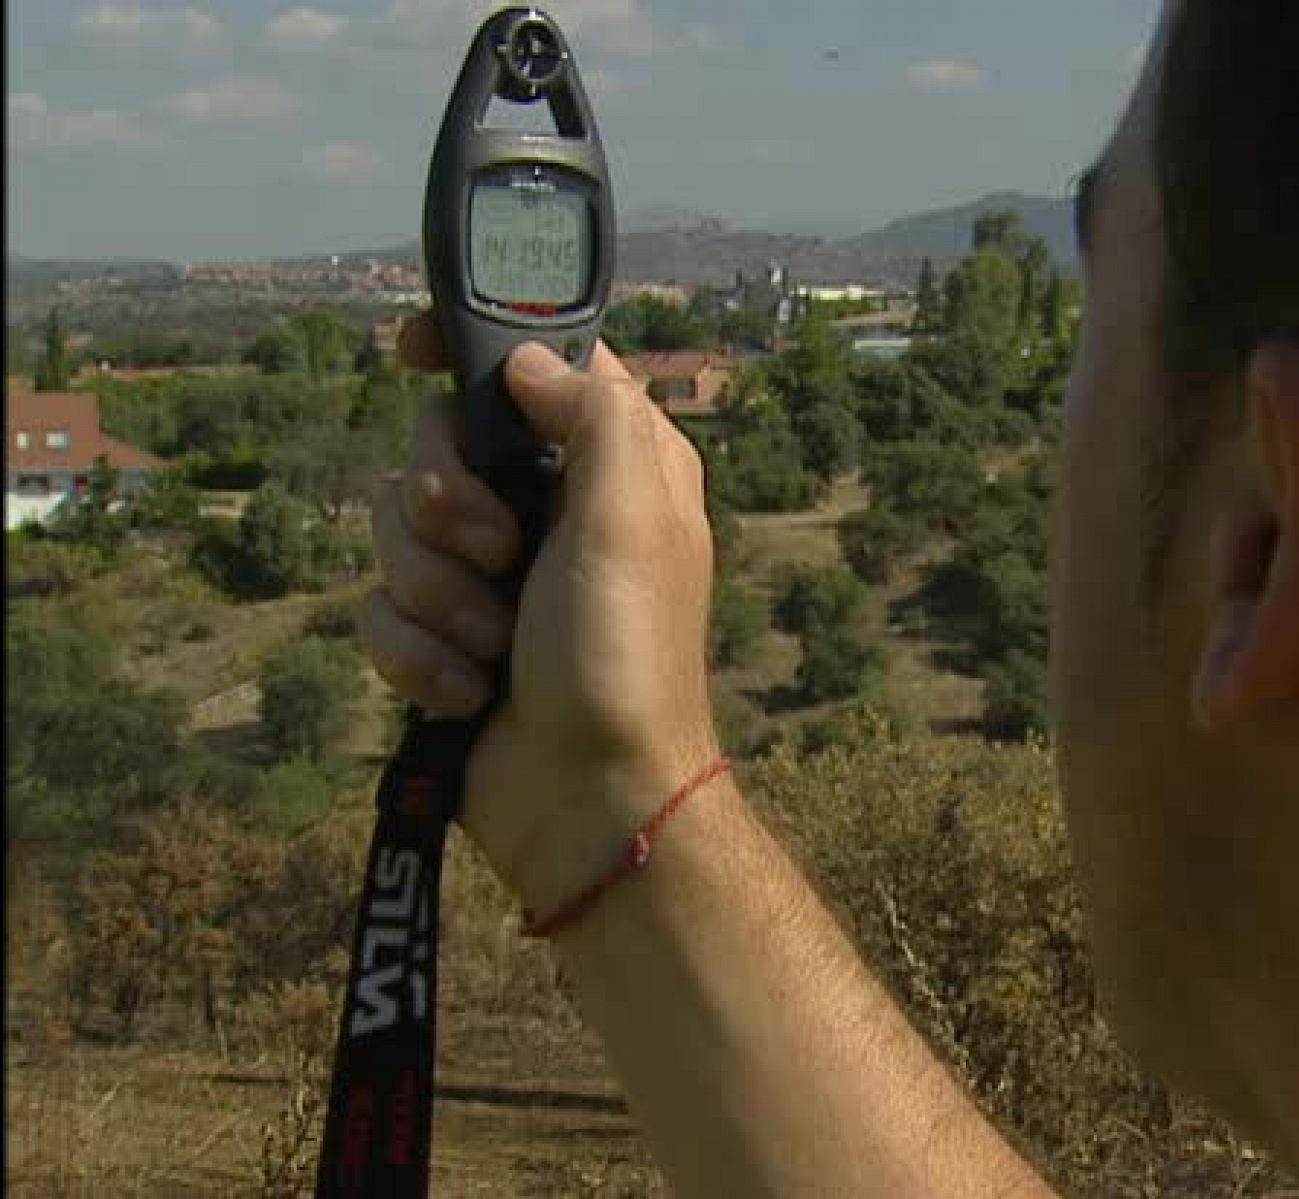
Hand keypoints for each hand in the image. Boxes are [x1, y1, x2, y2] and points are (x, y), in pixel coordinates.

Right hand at [366, 314, 721, 910]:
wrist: (589, 798)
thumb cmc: (622, 655)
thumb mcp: (631, 515)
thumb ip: (592, 414)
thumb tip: (526, 361)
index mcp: (608, 464)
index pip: (529, 364)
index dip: (469, 347)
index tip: (412, 349)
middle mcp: (547, 507)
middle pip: (438, 441)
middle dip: (447, 502)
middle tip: (497, 552)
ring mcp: (489, 574)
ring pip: (395, 528)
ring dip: (437, 594)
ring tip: (493, 644)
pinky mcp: (441, 636)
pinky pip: (379, 609)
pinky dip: (419, 655)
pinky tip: (470, 691)